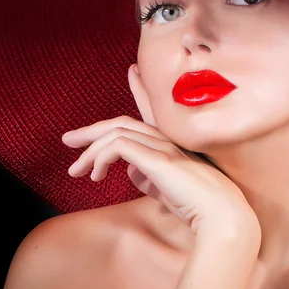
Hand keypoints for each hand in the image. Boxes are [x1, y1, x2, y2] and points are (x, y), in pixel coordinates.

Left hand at [62, 65, 259, 237]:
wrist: (221, 215)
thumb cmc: (197, 205)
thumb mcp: (165, 189)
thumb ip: (147, 177)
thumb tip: (128, 171)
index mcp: (172, 143)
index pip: (151, 111)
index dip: (140, 90)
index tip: (132, 72)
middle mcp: (168, 138)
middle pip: (122, 122)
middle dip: (91, 130)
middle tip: (68, 140)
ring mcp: (163, 146)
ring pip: (116, 132)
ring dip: (89, 150)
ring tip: (75, 170)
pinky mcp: (157, 158)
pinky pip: (118, 146)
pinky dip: (100, 157)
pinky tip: (96, 174)